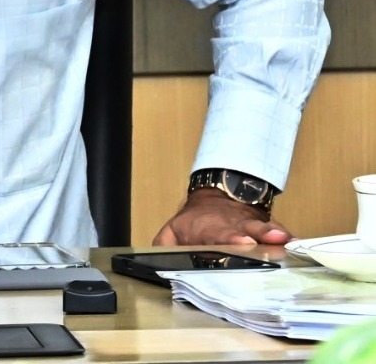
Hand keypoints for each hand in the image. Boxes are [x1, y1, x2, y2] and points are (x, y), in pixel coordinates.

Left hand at [153, 188, 291, 245]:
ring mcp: (250, 227)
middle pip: (243, 232)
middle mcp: (232, 228)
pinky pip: (278, 232)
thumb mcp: (173, 230)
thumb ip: (163, 244)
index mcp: (208, 229)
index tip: (240, 243)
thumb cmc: (196, 223)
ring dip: (273, 234)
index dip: (229, 239)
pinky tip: (299, 243)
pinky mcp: (265, 230)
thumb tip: (155, 256)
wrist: (218, 197)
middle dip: (252, 237)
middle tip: (259, 242)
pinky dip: (289, 238)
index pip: (217, 234)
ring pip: (262, 229)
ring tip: (285, 239)